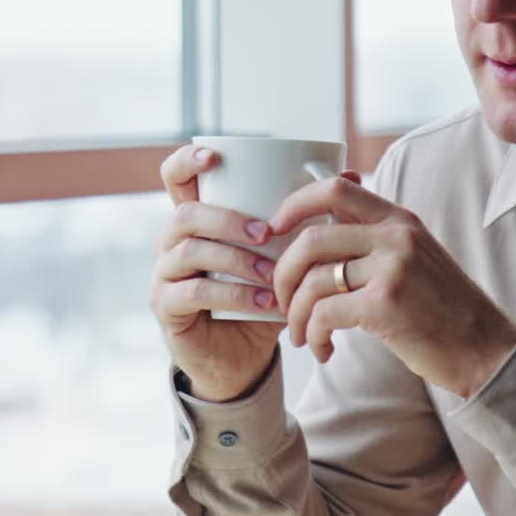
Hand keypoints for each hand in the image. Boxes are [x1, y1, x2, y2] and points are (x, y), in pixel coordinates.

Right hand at [150, 144, 283, 401]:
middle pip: (186, 214)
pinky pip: (195, 291)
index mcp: (197, 219)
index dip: (187, 160)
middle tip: (267, 233)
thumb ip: (307, 217)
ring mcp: (164, 273)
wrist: (242, 357)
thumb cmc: (262, 298)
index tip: (215, 157)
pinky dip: (234, 294)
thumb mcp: (285, 255)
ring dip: (236, 259)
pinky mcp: (166, 306)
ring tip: (273, 274)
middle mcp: (173, 241)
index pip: (175, 177)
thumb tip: (351, 171)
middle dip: (228, 219)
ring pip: (191, 250)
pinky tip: (265, 303)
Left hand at [269, 177, 515, 398]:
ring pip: (312, 279)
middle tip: (282, 301)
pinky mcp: (387, 303)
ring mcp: (393, 267)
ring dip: (295, 314)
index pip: (334, 188)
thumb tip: (319, 232)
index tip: (273, 230)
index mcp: (399, 219)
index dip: (293, 204)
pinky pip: (324, 313)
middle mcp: (396, 235)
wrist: (486, 351)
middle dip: (282, 273)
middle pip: (310, 238)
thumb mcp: (414, 260)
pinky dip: (313, 334)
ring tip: (302, 335)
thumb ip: (374, 242)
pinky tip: (322, 349)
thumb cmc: (443, 312)